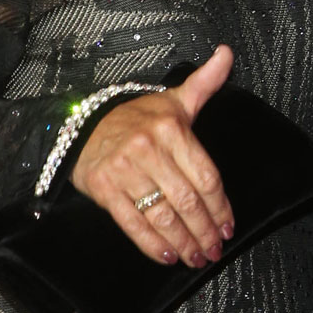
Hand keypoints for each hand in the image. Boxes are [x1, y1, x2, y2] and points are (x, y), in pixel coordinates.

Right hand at [71, 45, 236, 266]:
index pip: (206, 176)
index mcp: (172, 127)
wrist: (84, 124)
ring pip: (163, 215)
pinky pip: (132, 223)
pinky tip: (167, 257)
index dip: (220, 207)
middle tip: (214, 250)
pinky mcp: (105, 188)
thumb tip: (227, 53)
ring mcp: (126, 169)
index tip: (228, 227)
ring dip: (183, 243)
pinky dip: (151, 245)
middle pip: (187, 200)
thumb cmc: (138, 117)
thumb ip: (206, 82)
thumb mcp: (175, 99)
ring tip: (196, 258)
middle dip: (205, 231)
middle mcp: (150, 148)